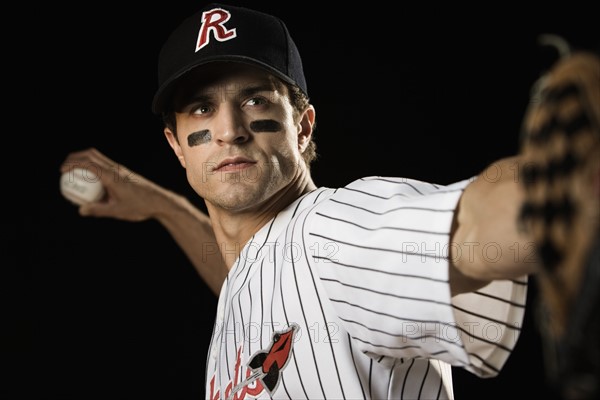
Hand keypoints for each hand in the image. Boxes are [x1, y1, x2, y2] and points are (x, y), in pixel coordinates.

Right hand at [60, 147, 174, 220]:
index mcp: (112, 176)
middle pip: (91, 155)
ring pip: (98, 157)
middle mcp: (116, 169)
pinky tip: (88, 180)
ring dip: (84, 159)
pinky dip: (93, 166)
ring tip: (72, 170)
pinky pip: (104, 164)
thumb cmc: (140, 207)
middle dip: (74, 157)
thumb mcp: (118, 211)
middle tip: (63, 167)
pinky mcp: (124, 172)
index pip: (88, 164)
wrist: (160, 201)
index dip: (72, 164)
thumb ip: (98, 210)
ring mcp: (120, 169)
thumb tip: (81, 210)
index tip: (62, 171)